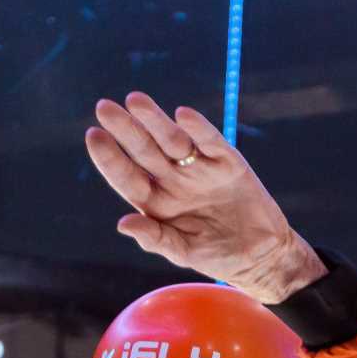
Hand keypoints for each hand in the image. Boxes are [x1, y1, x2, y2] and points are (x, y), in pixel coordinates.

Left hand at [85, 92, 325, 303]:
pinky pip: (210, 141)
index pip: (127, 177)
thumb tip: (123, 224)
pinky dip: (198, 128)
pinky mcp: (227, 161)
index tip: (94, 136)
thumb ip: (155, 238)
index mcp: (156, 203)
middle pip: (145, 151)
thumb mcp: (184, 252)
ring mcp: (199, 168)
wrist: (262, 255)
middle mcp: (173, 180)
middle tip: (105, 107)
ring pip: (172, 140)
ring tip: (135, 100)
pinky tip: (183, 115)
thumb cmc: (217, 256)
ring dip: (154, 120)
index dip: (110, 158)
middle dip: (126, 129)